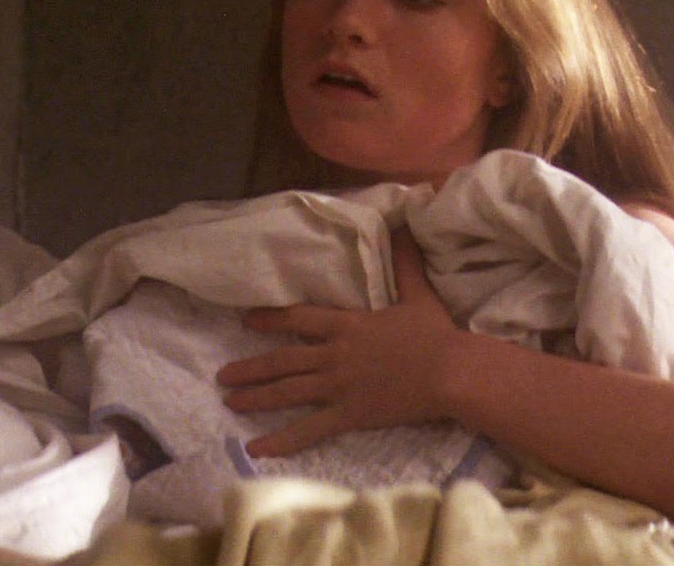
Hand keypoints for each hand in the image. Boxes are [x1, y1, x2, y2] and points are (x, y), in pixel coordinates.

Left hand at [217, 227, 457, 456]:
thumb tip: (404, 225)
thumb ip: (405, 262)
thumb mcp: (418, 293)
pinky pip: (309, 429)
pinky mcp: (350, 414)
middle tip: (222, 374)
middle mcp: (335, 354)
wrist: (451, 373)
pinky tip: (255, 448)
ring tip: (230, 401)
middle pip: (283, 360)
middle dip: (251, 367)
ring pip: (288, 392)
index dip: (271, 319)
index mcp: (348, 324)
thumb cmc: (437, 335)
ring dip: (257, 397)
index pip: (300, 318)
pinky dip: (281, 440)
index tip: (246, 320)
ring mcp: (339, 386)